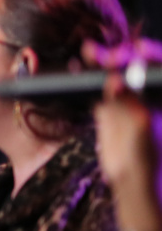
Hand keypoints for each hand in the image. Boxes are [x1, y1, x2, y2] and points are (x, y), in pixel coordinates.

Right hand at [82, 38, 161, 189]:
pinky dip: (87, 78)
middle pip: (136, 65)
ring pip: (116, 74)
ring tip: (89, 52)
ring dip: (102, 63)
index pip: (158, 65)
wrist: (132, 179)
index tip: (136, 50)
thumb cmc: (148, 155)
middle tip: (108, 56)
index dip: (149, 54)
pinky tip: (77, 68)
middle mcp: (148, 92)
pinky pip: (99, 88)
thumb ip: (127, 101)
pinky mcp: (111, 108)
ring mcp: (129, 99)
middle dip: (121, 57)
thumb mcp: (141, 126)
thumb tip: (114, 80)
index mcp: (161, 93)